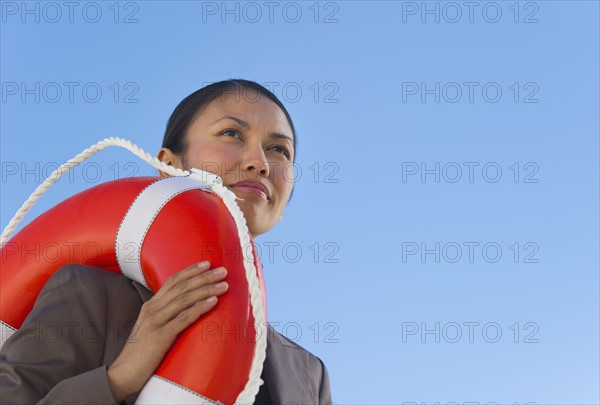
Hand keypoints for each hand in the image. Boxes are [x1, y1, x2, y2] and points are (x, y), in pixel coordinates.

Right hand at [106, 261, 227, 401]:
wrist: (122, 374)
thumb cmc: (141, 353)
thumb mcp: (151, 328)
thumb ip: (165, 316)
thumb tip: (186, 309)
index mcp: (150, 306)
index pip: (172, 281)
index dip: (190, 271)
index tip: (207, 263)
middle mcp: (152, 309)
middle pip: (181, 287)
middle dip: (204, 277)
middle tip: (223, 271)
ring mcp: (155, 322)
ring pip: (184, 299)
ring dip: (206, 290)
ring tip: (224, 285)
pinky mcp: (159, 337)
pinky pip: (183, 318)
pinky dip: (199, 308)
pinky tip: (213, 302)